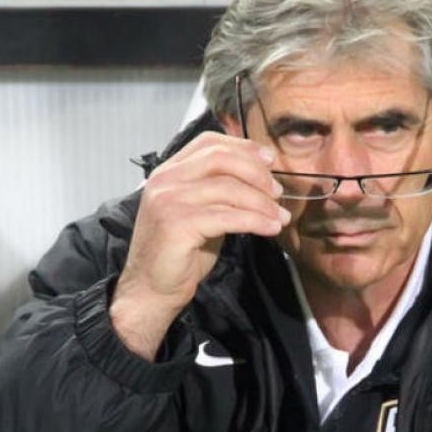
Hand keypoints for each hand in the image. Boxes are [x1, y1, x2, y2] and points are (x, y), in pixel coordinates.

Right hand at [109, 132, 288, 360]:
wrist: (151, 289)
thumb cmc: (178, 254)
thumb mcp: (200, 212)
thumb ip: (220, 192)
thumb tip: (261, 180)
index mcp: (168, 172)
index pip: (208, 142)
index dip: (243, 147)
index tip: (269, 160)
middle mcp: (165, 180)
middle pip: (220, 159)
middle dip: (257, 173)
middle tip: (277, 192)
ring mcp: (168, 201)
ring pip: (228, 188)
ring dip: (262, 202)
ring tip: (280, 217)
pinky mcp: (177, 225)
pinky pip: (228, 217)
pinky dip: (255, 221)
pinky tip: (270, 228)